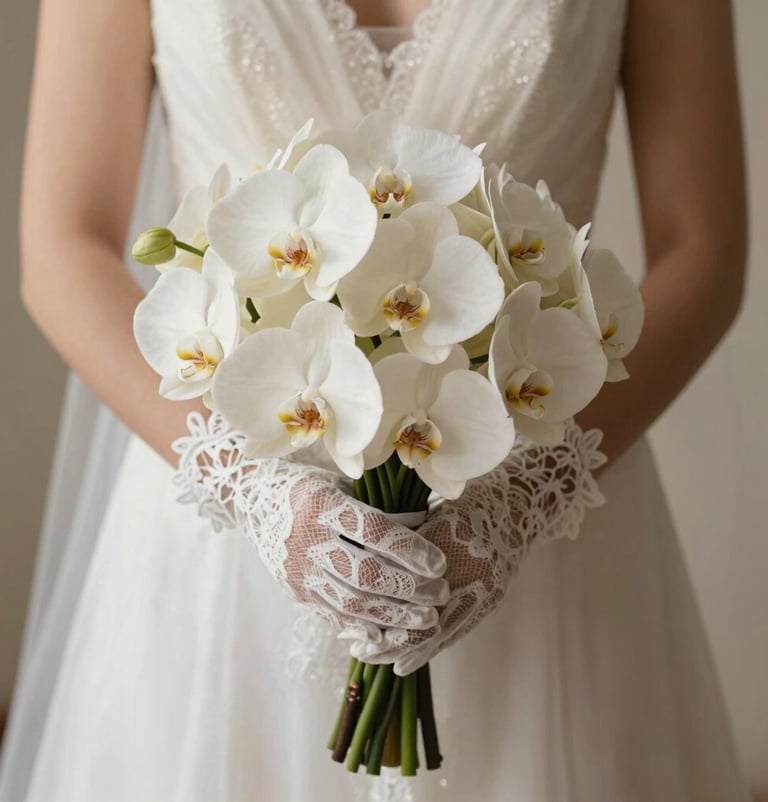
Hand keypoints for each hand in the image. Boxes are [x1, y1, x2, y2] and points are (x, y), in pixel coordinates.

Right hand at [172, 412, 448, 642]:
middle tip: (440, 595)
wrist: (251, 498)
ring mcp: (299, 570)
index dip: (410, 550)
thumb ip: (375, 506)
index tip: (440, 564)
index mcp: (321, 504)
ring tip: (426, 619)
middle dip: (409, 589)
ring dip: (394, 615)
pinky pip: (334, 616)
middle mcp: (307, 539)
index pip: (372, 531)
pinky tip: (392, 631)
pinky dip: (365, 627)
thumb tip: (423, 527)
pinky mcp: (296, 592)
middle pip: (365, 574)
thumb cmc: (309, 485)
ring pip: (351, 603)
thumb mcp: (340, 484)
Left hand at [349, 420, 605, 673]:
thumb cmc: (468, 498)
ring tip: (380, 659)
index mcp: (447, 539)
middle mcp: (467, 568)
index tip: (355, 621)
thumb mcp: (432, 510)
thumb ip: (403, 539)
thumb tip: (364, 563)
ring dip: (408, 650)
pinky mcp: (492, 597)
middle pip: (423, 616)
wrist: (520, 502)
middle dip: (390, 639)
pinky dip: (431, 647)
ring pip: (441, 630)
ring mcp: (484, 586)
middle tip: (361, 650)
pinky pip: (459, 628)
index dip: (379, 608)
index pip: (405, 585)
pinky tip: (408, 661)